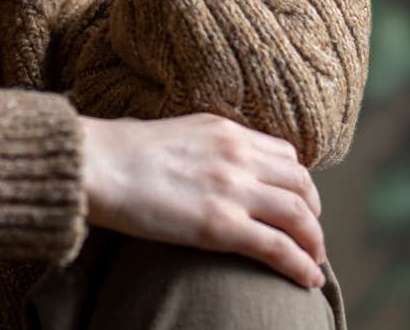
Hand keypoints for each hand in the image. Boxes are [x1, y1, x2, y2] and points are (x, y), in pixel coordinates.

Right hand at [78, 112, 328, 288]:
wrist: (96, 166)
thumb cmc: (115, 152)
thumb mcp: (169, 133)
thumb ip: (195, 147)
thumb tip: (189, 161)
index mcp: (224, 130)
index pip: (284, 154)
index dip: (298, 182)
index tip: (297, 201)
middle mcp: (237, 155)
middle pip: (301, 183)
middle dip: (313, 211)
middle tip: (310, 233)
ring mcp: (232, 190)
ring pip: (299, 216)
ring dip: (314, 242)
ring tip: (313, 260)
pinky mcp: (222, 225)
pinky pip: (279, 247)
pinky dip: (301, 265)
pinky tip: (308, 279)